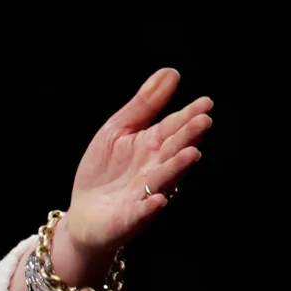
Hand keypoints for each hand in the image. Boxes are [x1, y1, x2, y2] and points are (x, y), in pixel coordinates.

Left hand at [60, 67, 211, 262]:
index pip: (174, 127)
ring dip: (177, 167)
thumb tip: (171, 72)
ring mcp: (145, 193)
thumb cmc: (105, 168)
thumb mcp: (118, 130)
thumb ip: (144, 105)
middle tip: (203, 121)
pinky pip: (142, 212)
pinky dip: (150, 207)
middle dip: (188, 137)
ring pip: (164, 179)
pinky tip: (157, 199)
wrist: (86, 212)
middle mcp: (155, 168)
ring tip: (190, 154)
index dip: (189, 116)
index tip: (205, 103)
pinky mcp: (131, 218)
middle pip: (174, 150)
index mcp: (153, 145)